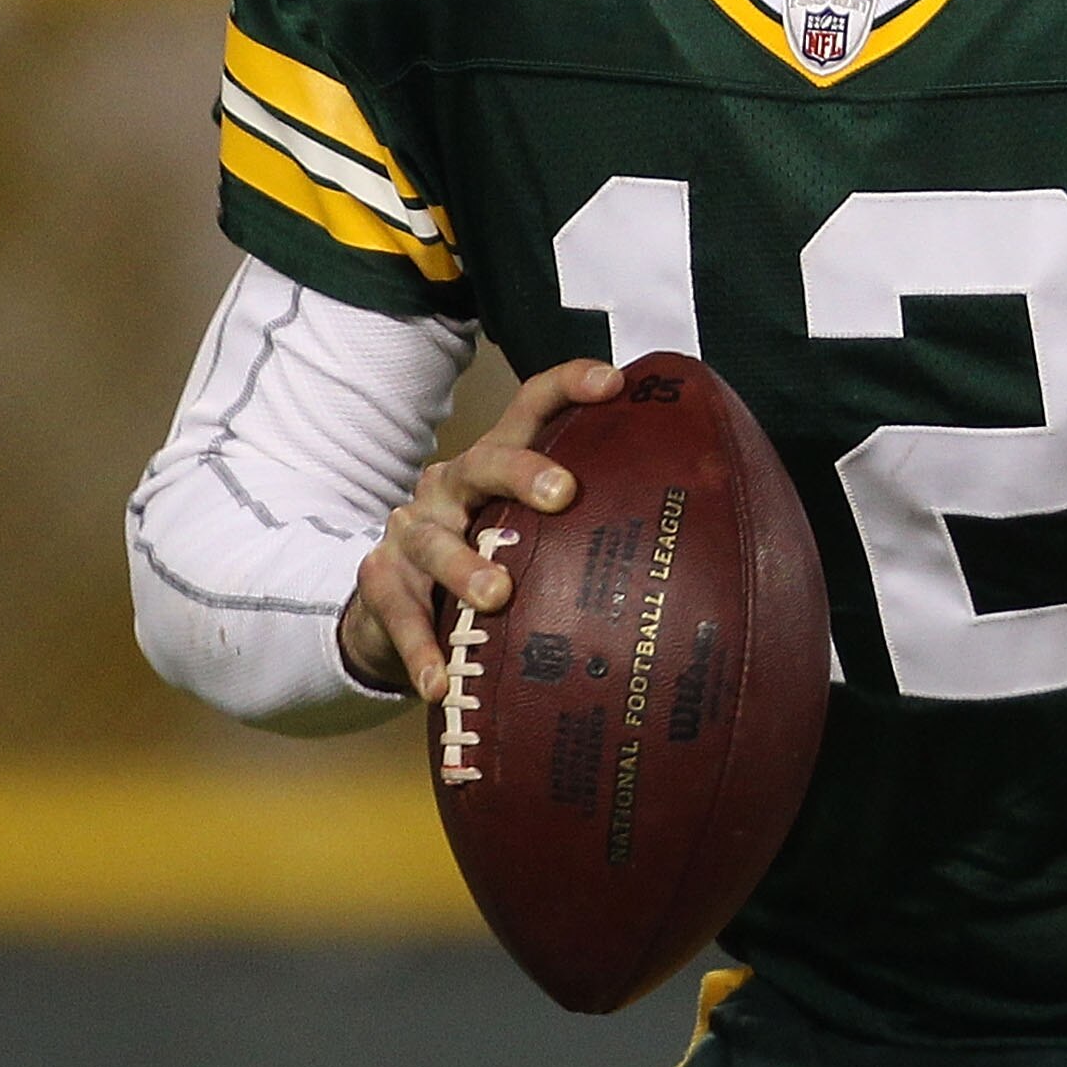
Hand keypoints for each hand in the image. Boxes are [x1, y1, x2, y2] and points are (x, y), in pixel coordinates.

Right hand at [340, 358, 623, 702]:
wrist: (392, 611)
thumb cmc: (485, 562)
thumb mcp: (527, 535)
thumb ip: (581, 530)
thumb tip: (686, 549)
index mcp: (494, 464)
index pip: (531, 407)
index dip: (570, 385)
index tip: (616, 383)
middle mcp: (451, 485)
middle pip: (485, 463)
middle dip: (523, 472)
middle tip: (563, 494)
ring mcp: (412, 531)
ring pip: (435, 539)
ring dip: (464, 567)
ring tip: (497, 596)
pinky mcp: (381, 581)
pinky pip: (399, 614)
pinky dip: (421, 650)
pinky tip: (440, 683)